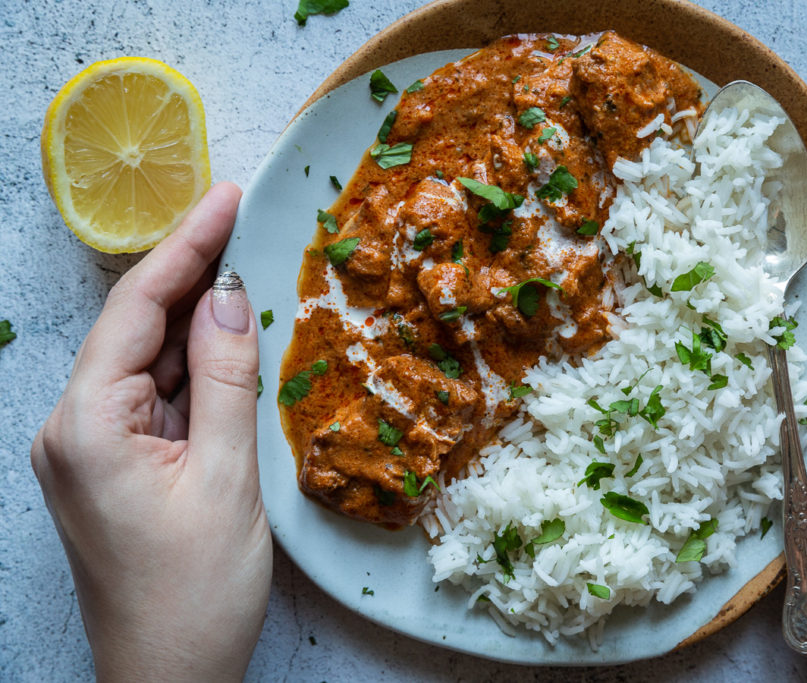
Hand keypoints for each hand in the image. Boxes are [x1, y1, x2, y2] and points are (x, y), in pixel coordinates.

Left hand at [31, 183, 271, 681]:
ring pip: (152, 364)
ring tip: (252, 277)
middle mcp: (74, 428)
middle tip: (247, 226)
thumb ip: (227, 378)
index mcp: (86, 425)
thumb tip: (231, 296)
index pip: (137, 310)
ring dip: (201, 328)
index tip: (227, 198)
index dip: (185, 248)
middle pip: (139, 330)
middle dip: (193, 279)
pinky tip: (234, 348)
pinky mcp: (115, 467)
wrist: (170, 678)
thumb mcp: (226, 476)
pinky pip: (159, 400)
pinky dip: (199, 373)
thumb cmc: (195, 591)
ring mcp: (91, 449)